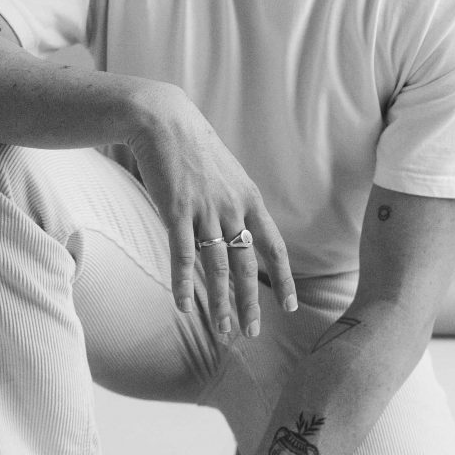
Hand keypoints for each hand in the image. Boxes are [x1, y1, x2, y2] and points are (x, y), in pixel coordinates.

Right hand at [129, 83, 297, 337]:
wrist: (165, 120)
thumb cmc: (194, 147)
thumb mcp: (228, 173)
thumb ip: (235, 203)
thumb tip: (239, 229)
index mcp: (250, 200)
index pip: (274, 248)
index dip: (284, 279)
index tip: (290, 307)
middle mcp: (233, 209)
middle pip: (247, 266)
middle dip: (250, 304)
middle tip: (251, 333)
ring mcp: (205, 211)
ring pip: (217, 268)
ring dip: (220, 304)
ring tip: (222, 332)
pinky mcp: (176, 212)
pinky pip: (182, 256)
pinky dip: (183, 284)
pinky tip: (183, 307)